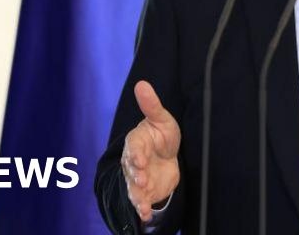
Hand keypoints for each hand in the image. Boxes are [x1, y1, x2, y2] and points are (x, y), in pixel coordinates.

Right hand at [121, 80, 180, 221]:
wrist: (168, 155)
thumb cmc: (162, 134)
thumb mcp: (161, 119)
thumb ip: (151, 105)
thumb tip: (141, 83)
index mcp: (136, 142)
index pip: (133, 147)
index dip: (136, 154)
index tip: (140, 160)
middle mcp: (133, 161)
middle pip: (131, 169)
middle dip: (136, 175)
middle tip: (142, 179)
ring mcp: (137, 177)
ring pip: (133, 187)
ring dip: (136, 195)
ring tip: (142, 204)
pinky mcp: (144, 191)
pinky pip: (140, 200)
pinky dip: (142, 208)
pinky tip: (146, 215)